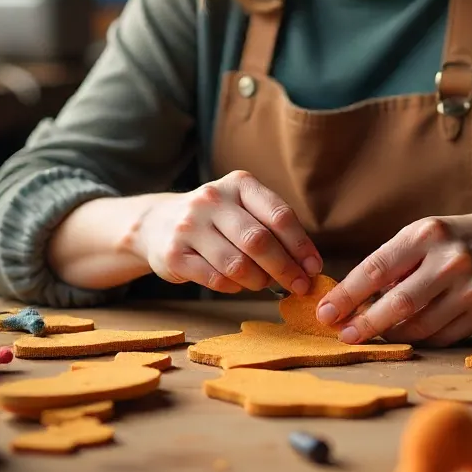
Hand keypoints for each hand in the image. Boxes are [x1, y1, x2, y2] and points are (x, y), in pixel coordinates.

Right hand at [126, 170, 322, 293]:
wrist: (157, 223)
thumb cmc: (217, 220)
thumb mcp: (244, 208)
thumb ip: (273, 228)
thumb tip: (308, 266)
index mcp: (239, 184)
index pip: (279, 214)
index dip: (301, 245)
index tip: (314, 268)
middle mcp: (212, 199)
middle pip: (259, 241)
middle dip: (285, 269)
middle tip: (299, 286)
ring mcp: (189, 226)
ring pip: (237, 264)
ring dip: (259, 281)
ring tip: (263, 283)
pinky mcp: (174, 254)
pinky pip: (216, 279)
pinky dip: (234, 287)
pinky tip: (237, 283)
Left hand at [315, 208, 471, 346]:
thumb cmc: (448, 241)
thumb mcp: (418, 237)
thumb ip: (388, 265)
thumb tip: (349, 304)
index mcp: (427, 235)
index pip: (378, 268)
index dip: (348, 294)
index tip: (326, 312)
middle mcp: (452, 261)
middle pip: (400, 303)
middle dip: (366, 323)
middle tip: (344, 335)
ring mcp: (471, 289)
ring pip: (420, 327)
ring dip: (391, 334)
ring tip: (375, 332)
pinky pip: (440, 338)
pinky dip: (418, 338)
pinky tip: (408, 331)